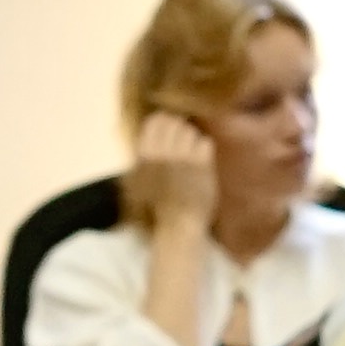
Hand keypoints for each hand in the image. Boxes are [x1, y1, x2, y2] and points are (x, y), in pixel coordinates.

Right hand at [124, 109, 218, 236]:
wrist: (178, 225)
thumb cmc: (156, 204)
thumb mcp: (139, 177)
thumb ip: (143, 153)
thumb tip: (152, 128)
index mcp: (144, 154)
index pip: (156, 120)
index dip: (165, 123)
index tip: (169, 132)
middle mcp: (162, 152)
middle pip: (175, 122)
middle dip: (180, 131)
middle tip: (183, 145)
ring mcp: (183, 157)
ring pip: (192, 131)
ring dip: (193, 141)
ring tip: (192, 155)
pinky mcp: (202, 164)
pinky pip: (206, 142)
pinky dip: (205, 150)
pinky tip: (202, 162)